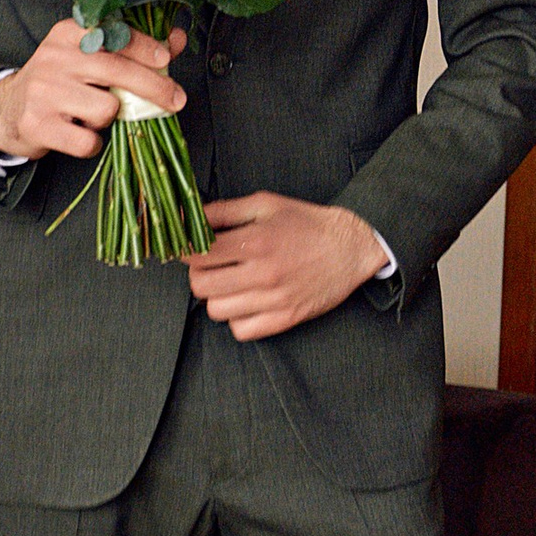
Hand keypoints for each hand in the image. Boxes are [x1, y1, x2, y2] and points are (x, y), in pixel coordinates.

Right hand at [0, 20, 186, 160]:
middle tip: (176, 100)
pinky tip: (80, 133)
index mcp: (69, 34)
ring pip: (106, 109)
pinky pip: (87, 141)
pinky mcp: (38, 124)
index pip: (113, 34)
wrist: (7, 108)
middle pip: (117, 71)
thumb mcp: (90, 58)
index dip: (144, 46)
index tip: (166, 58)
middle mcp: (55, 57)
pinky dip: (92, 143)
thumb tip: (178, 39)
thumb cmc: (60, 81)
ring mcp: (44, 91)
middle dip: (154, 87)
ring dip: (109, 119)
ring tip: (92, 115)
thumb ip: (134, 49)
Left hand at [189, 192, 388, 339]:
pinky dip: (237, 319)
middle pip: (201, 285)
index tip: (188, 248)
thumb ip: (225, 210)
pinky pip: (241, 330)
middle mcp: (263, 273)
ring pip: (216, 310)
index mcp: (256, 241)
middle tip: (211, 265)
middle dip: (198, 273)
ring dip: (217, 297)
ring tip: (230, 283)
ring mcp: (274, 299)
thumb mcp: (266, 205)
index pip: (197, 254)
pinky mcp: (285, 318)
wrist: (350, 247)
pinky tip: (246, 302)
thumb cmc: (306, 224)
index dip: (185, 250)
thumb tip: (189, 216)